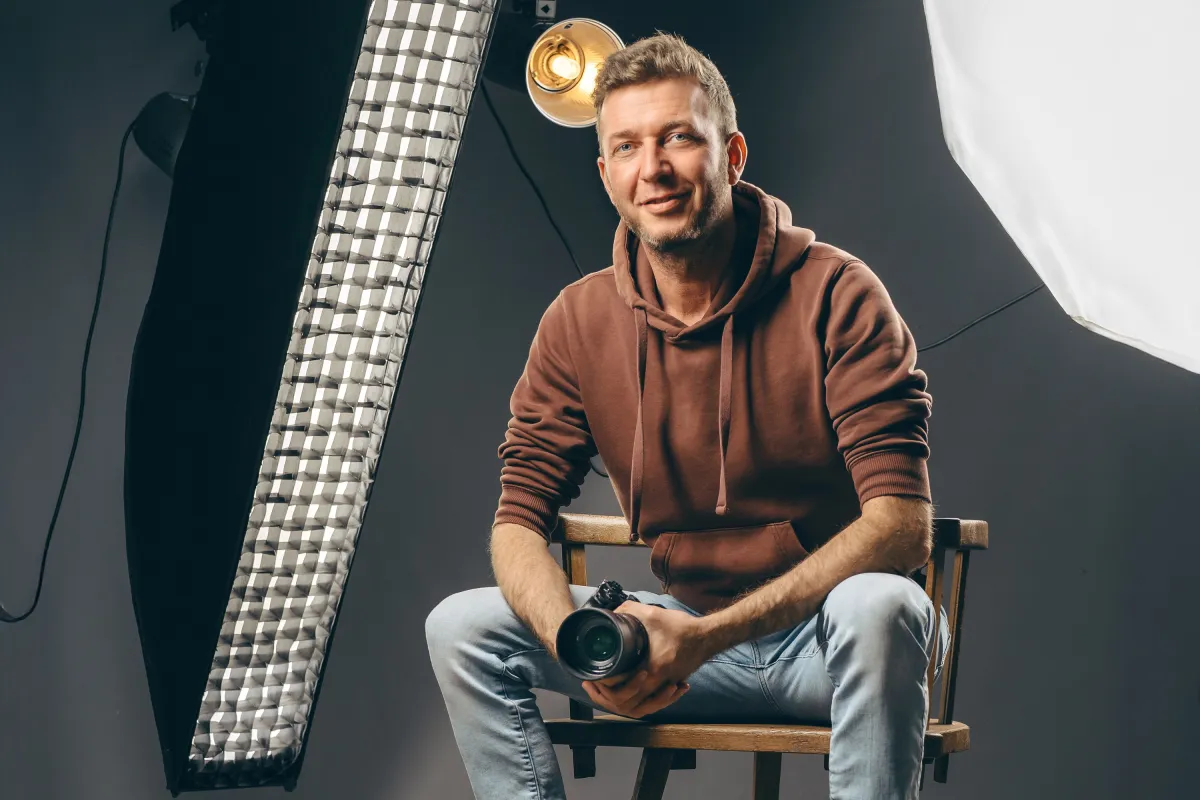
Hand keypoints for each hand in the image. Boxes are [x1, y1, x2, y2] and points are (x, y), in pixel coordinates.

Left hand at [580, 601, 710, 718]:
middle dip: (608, 697)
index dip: (606, 685)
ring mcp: (666, 686)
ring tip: (606, 689)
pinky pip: (651, 700)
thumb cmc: (682, 627)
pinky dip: (639, 698)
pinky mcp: (670, 685)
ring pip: (640, 705)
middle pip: (628, 703)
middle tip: (595, 685)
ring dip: (623, 700)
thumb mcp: (652, 614)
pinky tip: (628, 691)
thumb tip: (613, 612)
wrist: (708, 636)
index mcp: (652, 669)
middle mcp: (659, 682)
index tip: (594, 677)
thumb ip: (630, 610)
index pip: (623, 689)